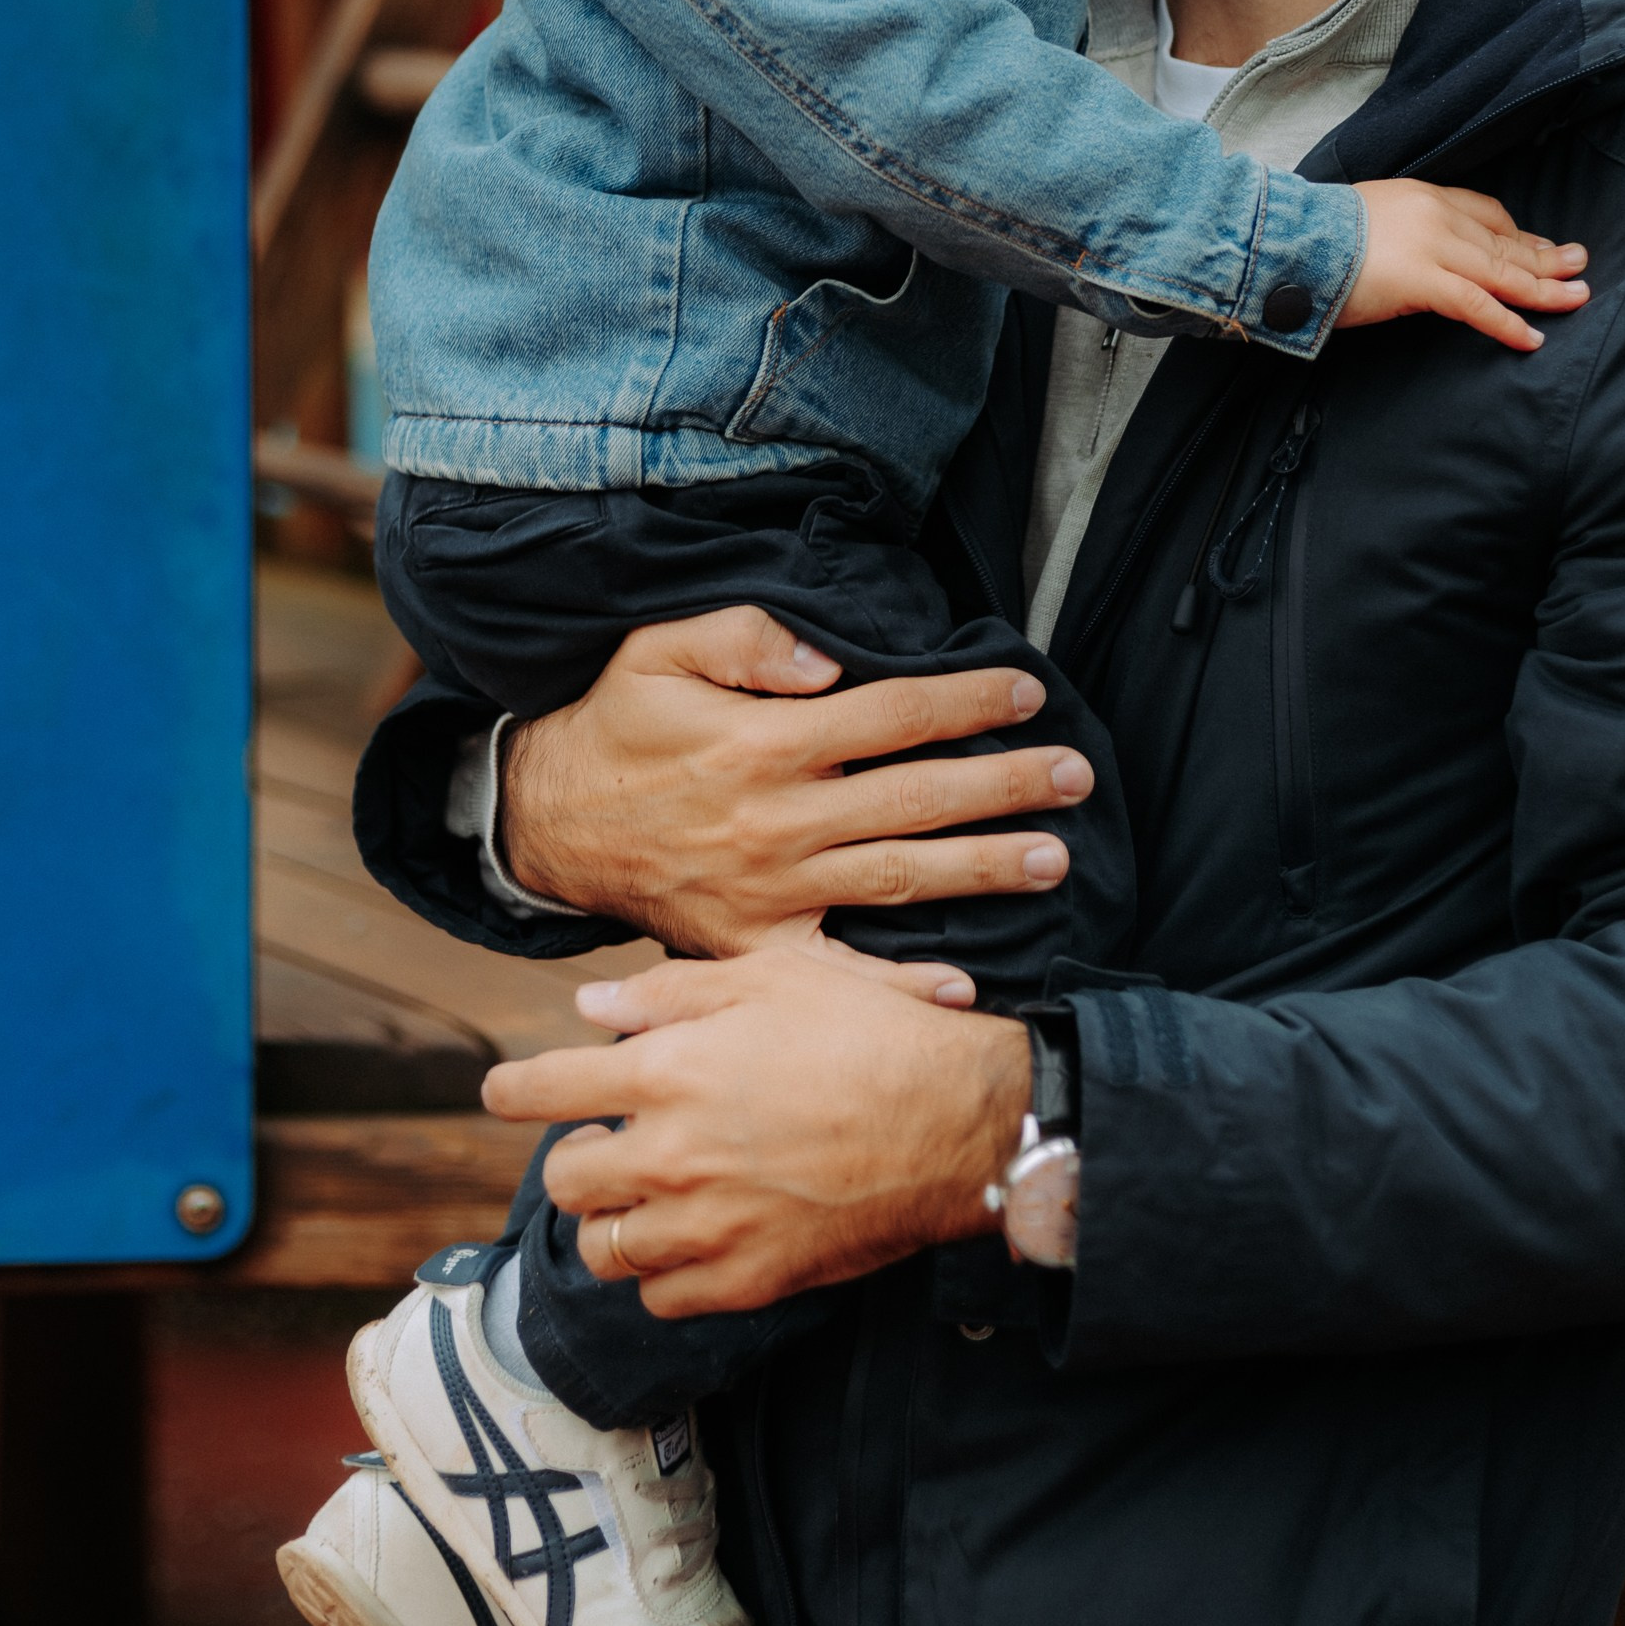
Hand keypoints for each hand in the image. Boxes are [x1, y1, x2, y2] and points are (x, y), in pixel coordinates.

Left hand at [485, 950, 1033, 1313]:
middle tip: (606, 1142)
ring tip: (647, 1196)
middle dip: (574, 1158)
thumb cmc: (871, 1033)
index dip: (510, 1088)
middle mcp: (672, 1155)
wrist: (959, 1122)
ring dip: (614, 1220)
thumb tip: (589, 1009)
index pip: (541, 1088)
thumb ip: (670, 993)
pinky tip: (692, 1240)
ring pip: (605, 1249)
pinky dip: (663, 1274)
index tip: (502, 1091)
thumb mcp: (774, 977)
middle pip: (565, 1181)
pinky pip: (662, 1298)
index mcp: (668, 1071)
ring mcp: (707, 1228)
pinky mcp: (749, 1281)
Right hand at [495, 606, 1092, 959]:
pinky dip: (899, 984)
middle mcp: (779, 819)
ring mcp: (770, 889)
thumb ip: (743, 639)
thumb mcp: (657, 651)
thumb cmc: (614, 725)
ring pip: (897, 877)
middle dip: (1005, 785)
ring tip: (1054, 860)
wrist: (547, 825)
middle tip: (1077, 776)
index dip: (965, 699)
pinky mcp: (753, 945)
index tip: (1028, 689)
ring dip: (982, 869)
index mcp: (766, 742)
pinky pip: (838, 967)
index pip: (891, 714)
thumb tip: (826, 660)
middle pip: (916, 798)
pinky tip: (965, 986)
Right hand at [1340, 182, 1588, 353]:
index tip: (1541, 247)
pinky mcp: (1423, 281)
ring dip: (1543, 288)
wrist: (1288, 240)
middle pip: (1504, 241)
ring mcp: (1432, 247)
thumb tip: (1417, 256)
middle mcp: (1436, 215)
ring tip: (1576, 298)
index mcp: (1424, 196)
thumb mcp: (1371, 218)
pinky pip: (1477, 305)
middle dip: (1545, 257)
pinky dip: (1507, 322)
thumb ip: (1405, 231)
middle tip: (1579, 266)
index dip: (1519, 234)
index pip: (1487, 213)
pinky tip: (1532, 338)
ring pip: (1501, 270)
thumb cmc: (1317, 237)